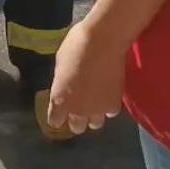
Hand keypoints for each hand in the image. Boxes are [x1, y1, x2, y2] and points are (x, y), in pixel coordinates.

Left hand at [48, 20, 124, 135]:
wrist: (103, 41)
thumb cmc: (76, 45)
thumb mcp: (60, 63)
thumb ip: (61, 81)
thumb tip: (64, 85)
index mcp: (59, 99)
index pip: (55, 121)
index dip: (59, 115)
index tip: (62, 108)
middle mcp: (77, 110)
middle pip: (76, 127)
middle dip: (77, 118)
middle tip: (80, 103)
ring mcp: (97, 110)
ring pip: (95, 124)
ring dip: (94, 114)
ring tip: (96, 99)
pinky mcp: (113, 105)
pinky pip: (110, 112)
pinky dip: (109, 105)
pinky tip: (108, 93)